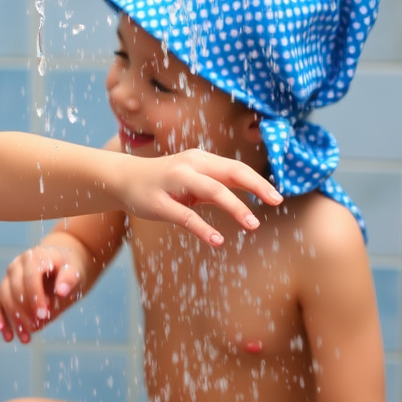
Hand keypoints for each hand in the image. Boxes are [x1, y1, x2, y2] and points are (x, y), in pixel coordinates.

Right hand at [0, 244, 82, 343]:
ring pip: (3, 297)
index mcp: (35, 257)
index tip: (43, 315)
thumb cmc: (69, 268)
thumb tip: (62, 291)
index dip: (35, 297)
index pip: (31, 277)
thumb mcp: (75, 271)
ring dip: (12, 320)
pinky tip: (7, 335)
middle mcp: (17, 265)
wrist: (61, 264)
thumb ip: (69, 280)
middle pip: (14, 289)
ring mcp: (8, 276)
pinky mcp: (4, 288)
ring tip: (25, 339)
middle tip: (36, 328)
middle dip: (24, 311)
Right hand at [115, 149, 281, 245]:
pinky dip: (203, 228)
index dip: (258, 182)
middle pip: (229, 174)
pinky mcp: (159, 203)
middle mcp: (189, 166)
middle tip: (275, 202)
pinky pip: (185, 216)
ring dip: (235, 206)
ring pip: (211, 191)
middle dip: (255, 187)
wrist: (123, 180)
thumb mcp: (192, 178)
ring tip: (253, 224)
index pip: (236, 168)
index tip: (278, 197)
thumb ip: (217, 184)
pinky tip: (218, 241)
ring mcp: (173, 183)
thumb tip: (252, 193)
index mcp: (200, 160)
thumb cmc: (165, 182)